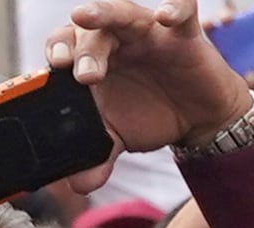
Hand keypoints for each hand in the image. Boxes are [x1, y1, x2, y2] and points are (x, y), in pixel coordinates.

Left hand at [49, 0, 249, 152]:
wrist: (201, 119)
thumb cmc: (153, 116)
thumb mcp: (122, 138)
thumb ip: (99, 156)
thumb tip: (78, 184)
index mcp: (91, 60)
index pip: (64, 48)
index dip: (55, 55)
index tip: (52, 70)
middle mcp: (113, 40)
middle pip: (87, 33)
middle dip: (81, 51)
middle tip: (85, 77)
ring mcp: (146, 33)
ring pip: (119, 12)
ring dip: (102, 13)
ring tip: (85, 17)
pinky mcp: (182, 35)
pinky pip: (180, 11)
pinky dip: (175, 7)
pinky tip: (166, 17)